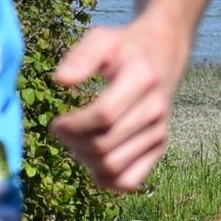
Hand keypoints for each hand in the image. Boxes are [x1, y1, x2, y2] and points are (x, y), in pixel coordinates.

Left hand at [47, 19, 188, 190]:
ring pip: (113, 167)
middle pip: (104, 145)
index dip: (73, 125)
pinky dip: (106, 178)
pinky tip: (93, 160)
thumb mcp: (101, 39)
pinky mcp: (159, 148)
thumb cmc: (124, 47)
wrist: (163, 53)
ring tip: (77, 142)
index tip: (57, 123)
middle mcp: (155, 109)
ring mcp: (159, 131)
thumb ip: (80, 56)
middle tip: (63, 131)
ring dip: (85, 161)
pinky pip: (129, 181)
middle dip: (73, 143)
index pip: (104, 115)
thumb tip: (60, 81)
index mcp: (142, 78)